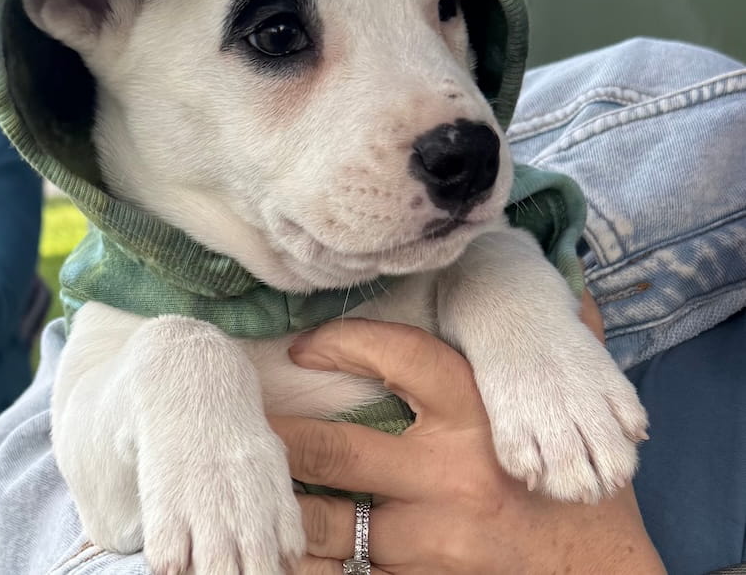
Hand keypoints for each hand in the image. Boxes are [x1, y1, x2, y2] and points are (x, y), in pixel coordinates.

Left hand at [274, 292, 664, 573]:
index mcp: (481, 418)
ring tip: (246, 485)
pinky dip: (313, 565)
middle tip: (244, 417)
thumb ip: (568, 345)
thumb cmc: (583, 496)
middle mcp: (450, 476)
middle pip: (338, 447)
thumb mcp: (574, 417)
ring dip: (283, 503)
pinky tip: (282, 553)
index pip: (397, 357)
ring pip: (328, 522)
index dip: (341, 341)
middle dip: (283, 434)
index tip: (303, 345)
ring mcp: (433, 542)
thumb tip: (568, 279)